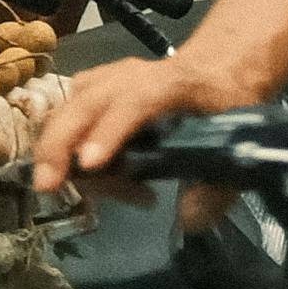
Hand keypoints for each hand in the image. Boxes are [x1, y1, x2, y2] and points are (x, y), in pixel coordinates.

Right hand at [32, 49, 269, 195]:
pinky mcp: (90, 87)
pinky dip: (65, 146)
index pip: (135, 102)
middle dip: (59, 145)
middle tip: (48, 187)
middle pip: (85, 105)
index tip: (90, 164)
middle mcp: (130, 76)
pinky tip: (86, 170)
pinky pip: (66, 116)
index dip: (109, 132)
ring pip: (68, 112)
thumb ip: (218, 186)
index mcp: (171, 84)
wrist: (214, 67)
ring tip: (95, 190)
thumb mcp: (239, 140)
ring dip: (65, 154)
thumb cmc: (225, 100)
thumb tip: (190, 221)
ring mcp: (106, 79)